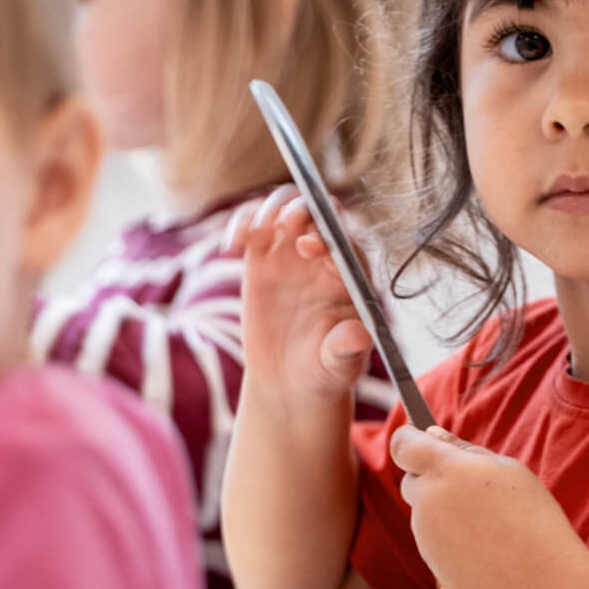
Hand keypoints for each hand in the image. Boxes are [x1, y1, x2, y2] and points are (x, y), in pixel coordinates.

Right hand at [224, 185, 371, 405]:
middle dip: (301, 210)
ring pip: (283, 209)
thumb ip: (346, 349)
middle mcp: (324, 256)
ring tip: (252, 232)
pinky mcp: (261, 258)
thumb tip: (357, 337)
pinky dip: (240, 224)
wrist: (291, 380)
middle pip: (316, 213)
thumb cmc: (324, 370)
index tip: (308, 248)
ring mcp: (291, 253)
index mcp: (350, 275)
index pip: (345, 242)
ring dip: (270, 208)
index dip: (330, 236)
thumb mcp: (339, 364)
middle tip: (284, 224)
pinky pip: (252, 227)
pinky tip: (231, 244)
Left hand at [390, 424, 587, 588]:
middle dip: (431, 477)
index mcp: (444, 470)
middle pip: (411, 480)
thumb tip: (432, 435)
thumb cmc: (531, 517)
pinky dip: (452, 539)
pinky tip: (486, 547)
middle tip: (470, 484)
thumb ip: (462, 449)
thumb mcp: (506, 469)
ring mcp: (426, 536)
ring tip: (489, 522)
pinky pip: (435, 541)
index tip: (419, 437)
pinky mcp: (433, 564)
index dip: (408, 438)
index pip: (402, 444)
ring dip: (445, 510)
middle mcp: (426, 502)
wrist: (542, 582)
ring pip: (425, 513)